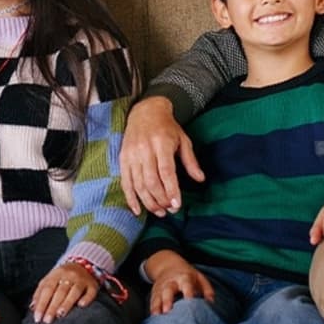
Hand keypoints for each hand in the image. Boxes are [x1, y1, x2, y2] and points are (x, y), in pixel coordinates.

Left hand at [30, 263, 99, 323]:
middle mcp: (69, 275)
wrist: (82, 264)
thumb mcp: (50, 279)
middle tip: (47, 320)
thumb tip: (33, 307)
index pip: (47, 289)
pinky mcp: (92, 285)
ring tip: (60, 314)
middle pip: (60, 291)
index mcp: (56, 274)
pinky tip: (81, 305)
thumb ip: (40, 292)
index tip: (38, 317)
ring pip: (74, 291)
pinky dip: (86, 299)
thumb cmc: (62, 276)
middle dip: (52, 306)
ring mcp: (81, 280)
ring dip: (67, 303)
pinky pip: (90, 292)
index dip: (42, 303)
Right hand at [120, 96, 204, 215]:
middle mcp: (144, 149)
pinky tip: (138, 210)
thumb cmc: (167, 127)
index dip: (171, 190)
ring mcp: (131, 154)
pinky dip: (130, 198)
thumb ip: (190, 161)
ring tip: (159, 212)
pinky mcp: (123, 158)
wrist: (145, 111)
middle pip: (151, 181)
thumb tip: (200, 179)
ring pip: (138, 184)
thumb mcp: (183, 139)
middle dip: (161, 199)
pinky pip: (125, 182)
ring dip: (149, 202)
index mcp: (161, 143)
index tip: (177, 205)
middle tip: (170, 210)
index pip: (166, 171)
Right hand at [145, 251, 213, 314]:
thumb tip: (211, 303)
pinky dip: (152, 308)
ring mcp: (161, 287)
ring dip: (157, 306)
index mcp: (184, 277)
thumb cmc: (188, 275)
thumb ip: (207, 289)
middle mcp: (171, 282)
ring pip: (158, 296)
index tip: (190, 302)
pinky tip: (153, 317)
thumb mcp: (199, 277)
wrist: (167, 264)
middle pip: (168, 290)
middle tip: (168, 310)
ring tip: (157, 316)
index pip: (186, 285)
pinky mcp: (155, 292)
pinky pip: (153, 300)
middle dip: (167, 300)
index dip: (188, 293)